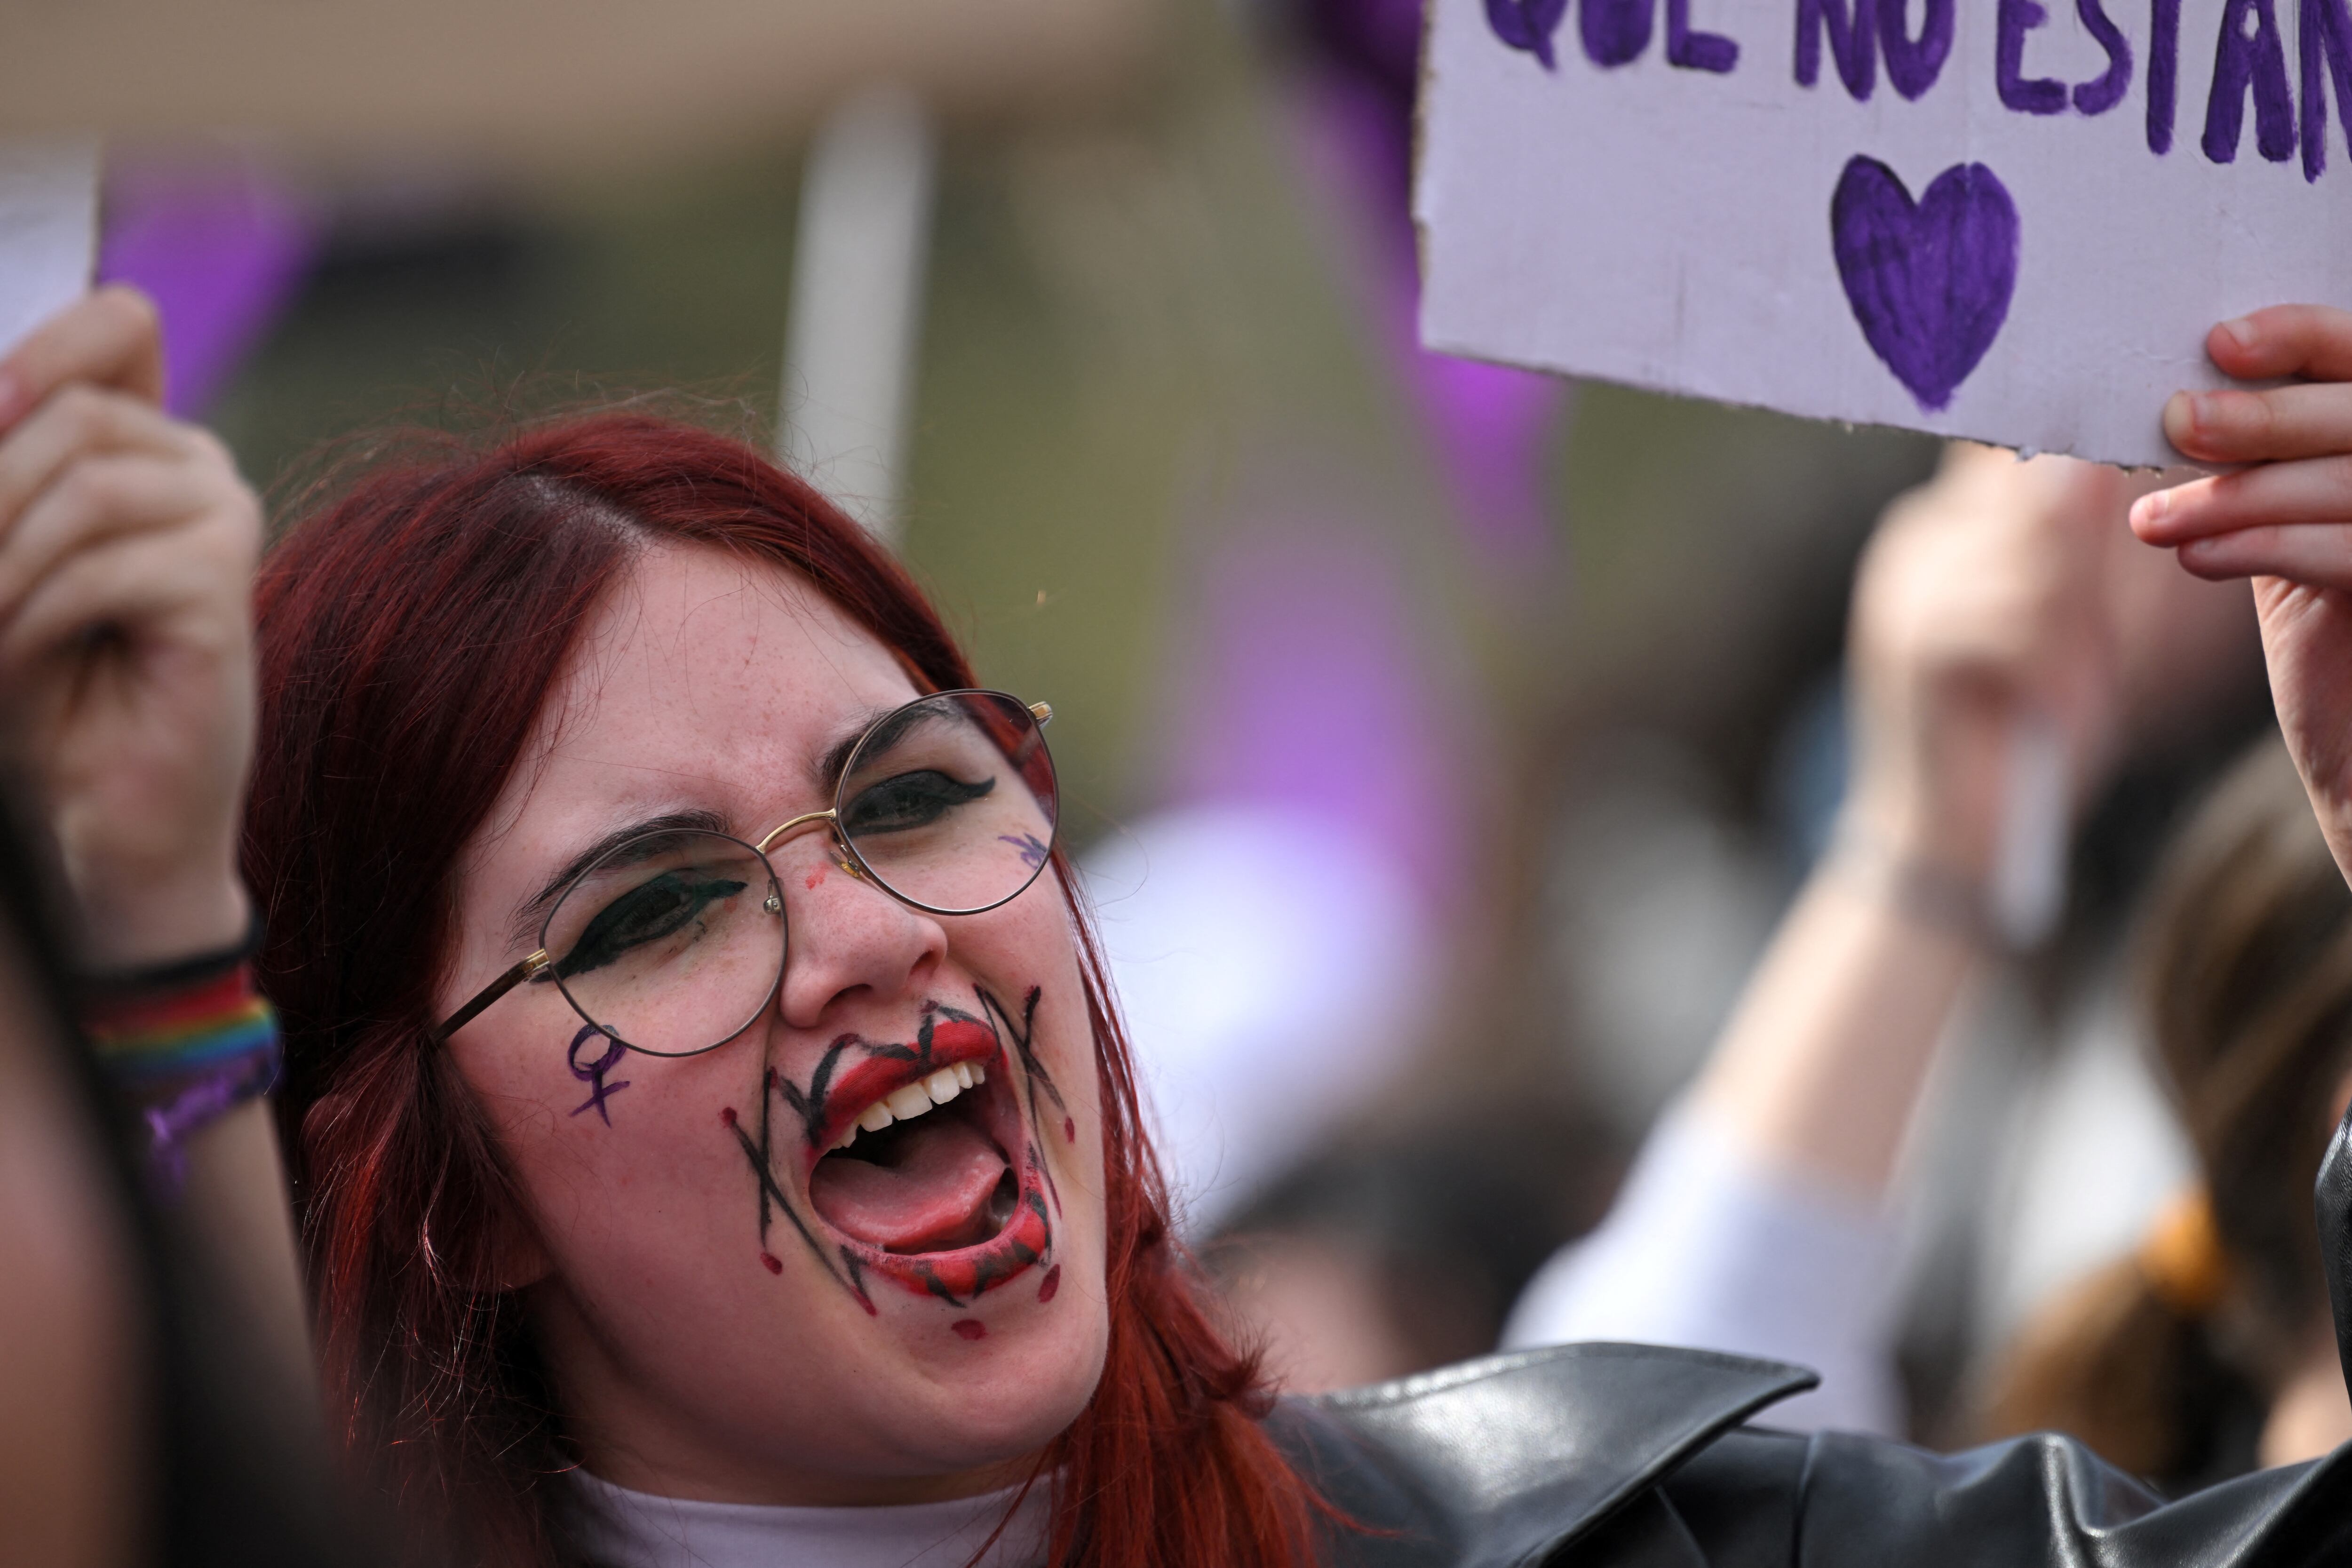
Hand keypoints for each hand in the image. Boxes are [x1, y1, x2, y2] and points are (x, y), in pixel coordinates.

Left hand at [0, 288, 261, 967]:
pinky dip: (36, 619)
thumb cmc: (41, 693)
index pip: (119, 324)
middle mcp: (201, 472)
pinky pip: (105, 566)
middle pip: (74, 411)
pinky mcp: (225, 594)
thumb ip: (10, 468)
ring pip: (85, 482)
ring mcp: (225, 527)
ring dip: (3, 567)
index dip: (42, 347)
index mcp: (147, 446)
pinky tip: (26, 665)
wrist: (97, 819)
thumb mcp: (2, 556)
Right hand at [1843, 443, 2128, 880]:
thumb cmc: (2022, 729)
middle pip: (2033, 492)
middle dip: (2084, 558)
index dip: (2070, 453)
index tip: (2118, 489)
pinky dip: (2054, 668)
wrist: (1951, 837)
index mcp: (1943, 529)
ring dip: (2074, 624)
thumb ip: (2079, 548)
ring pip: (2034, 555)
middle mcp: (1915, 545)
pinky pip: (2018, 622)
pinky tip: (2050, 708)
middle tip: (2087, 629)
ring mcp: (1909, 593)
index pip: (2008, 449)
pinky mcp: (1918, 647)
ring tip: (2075, 682)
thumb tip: (2117, 466)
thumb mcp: (2064, 625)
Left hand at [2130, 305, 2351, 883]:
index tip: (2219, 341)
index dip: (2300, 335)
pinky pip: (2343, 552)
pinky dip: (2262, 545)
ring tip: (2156, 519)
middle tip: (2180, 422)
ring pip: (2345, 481)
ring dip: (2240, 492)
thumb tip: (2181, 398)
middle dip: (2264, 413)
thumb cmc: (2328, 623)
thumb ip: (2265, 457)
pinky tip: (2195, 557)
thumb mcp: (2292, 520)